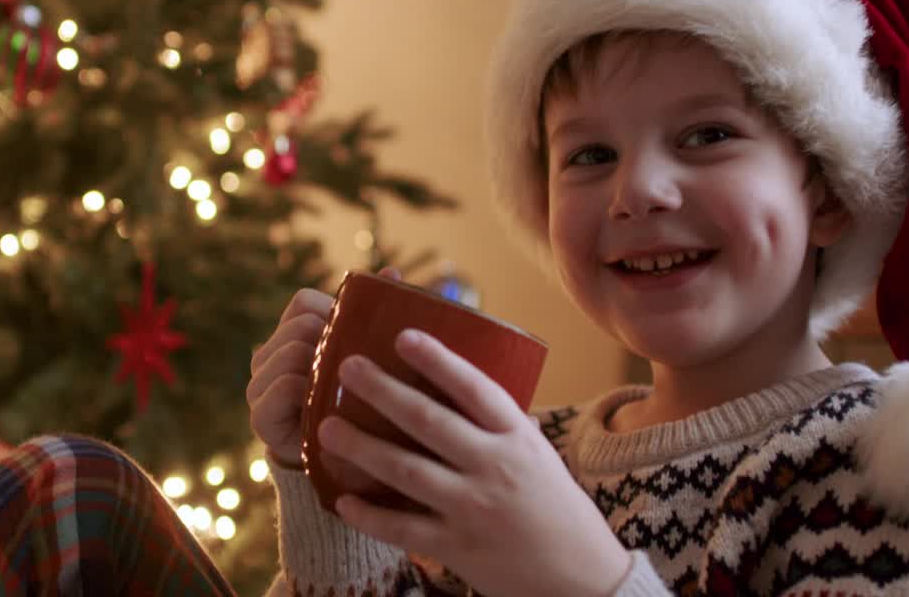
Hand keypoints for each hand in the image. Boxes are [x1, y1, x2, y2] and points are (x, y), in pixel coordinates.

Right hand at [247, 267, 399, 468]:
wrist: (347, 467)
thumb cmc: (362, 405)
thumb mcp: (370, 358)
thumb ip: (375, 316)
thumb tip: (391, 273)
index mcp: (289, 336)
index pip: (303, 302)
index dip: (333, 313)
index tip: (358, 338)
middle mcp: (267, 357)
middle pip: (299, 325)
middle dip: (331, 343)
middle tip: (356, 372)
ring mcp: (259, 386)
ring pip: (292, 350)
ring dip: (322, 368)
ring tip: (343, 392)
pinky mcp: (259, 415)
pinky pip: (285, 384)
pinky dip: (308, 391)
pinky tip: (327, 408)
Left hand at [316, 329, 631, 596]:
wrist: (582, 578)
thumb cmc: (555, 506)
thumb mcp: (536, 453)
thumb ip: (498, 423)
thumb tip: (455, 380)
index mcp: (518, 437)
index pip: (475, 388)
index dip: (438, 360)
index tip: (403, 336)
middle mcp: (496, 467)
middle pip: (429, 421)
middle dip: (383, 391)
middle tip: (347, 367)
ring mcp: (475, 508)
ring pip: (406, 471)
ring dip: (361, 447)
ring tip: (325, 428)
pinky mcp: (460, 548)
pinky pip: (404, 529)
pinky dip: (370, 515)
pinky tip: (342, 500)